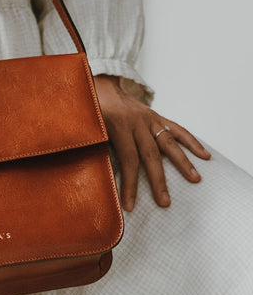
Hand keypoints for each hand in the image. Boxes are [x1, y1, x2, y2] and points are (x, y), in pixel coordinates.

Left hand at [93, 75, 210, 210]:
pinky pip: (177, 130)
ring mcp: (150, 119)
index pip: (128, 160)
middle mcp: (137, 122)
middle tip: (165, 202)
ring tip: (195, 179)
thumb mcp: (90, 131)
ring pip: (168, 143)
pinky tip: (204, 155)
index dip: (130, 184)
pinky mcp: (157, 117)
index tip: (130, 205)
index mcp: (119, 126)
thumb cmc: (92, 114)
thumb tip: (98, 179)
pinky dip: (191, 142)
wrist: (101, 88)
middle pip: (151, 155)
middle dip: (158, 181)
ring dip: (183, 162)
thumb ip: (98, 150)